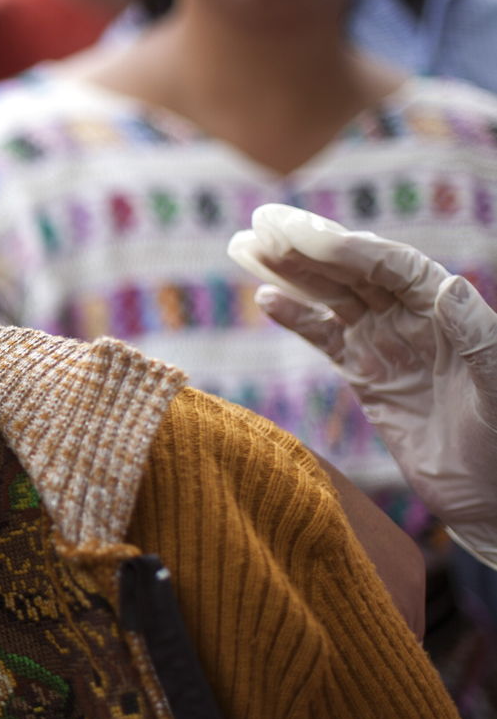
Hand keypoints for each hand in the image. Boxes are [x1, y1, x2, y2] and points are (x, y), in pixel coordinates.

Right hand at [227, 204, 496, 567]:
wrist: (493, 497)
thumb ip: (478, 336)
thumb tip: (450, 284)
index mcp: (447, 309)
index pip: (390, 265)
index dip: (346, 248)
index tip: (302, 235)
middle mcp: (414, 317)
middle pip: (353, 270)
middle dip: (307, 246)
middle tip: (262, 221)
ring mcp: (387, 343)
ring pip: (331, 297)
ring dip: (290, 272)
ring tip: (246, 247)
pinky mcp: (367, 375)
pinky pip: (324, 338)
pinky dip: (295, 318)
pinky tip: (265, 298)